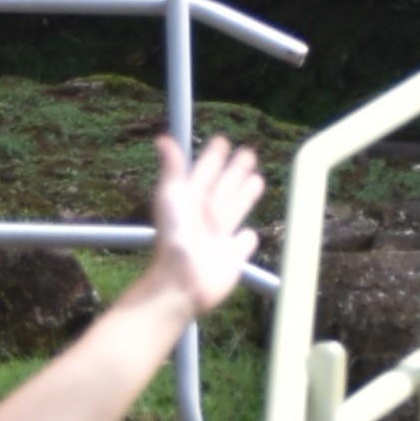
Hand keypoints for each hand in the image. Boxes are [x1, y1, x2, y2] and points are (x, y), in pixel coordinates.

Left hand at [140, 131, 265, 318]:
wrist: (182, 282)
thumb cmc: (175, 238)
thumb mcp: (171, 197)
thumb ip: (172, 168)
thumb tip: (162, 138)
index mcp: (191, 198)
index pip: (205, 170)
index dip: (214, 156)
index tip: (222, 140)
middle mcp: (206, 214)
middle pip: (225, 186)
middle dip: (236, 170)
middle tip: (249, 153)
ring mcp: (220, 235)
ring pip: (237, 208)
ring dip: (246, 195)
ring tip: (257, 180)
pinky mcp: (232, 256)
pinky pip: (243, 242)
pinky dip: (247, 239)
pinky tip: (248, 235)